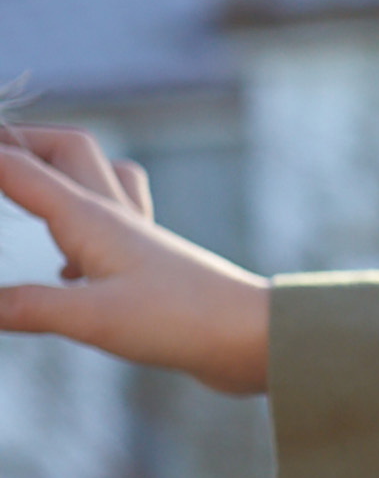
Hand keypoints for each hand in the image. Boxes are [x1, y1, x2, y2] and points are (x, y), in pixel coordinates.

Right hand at [0, 125, 270, 393]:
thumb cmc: (183, 321)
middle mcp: (116, 216)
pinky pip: (117, 220)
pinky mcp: (155, 265)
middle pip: (68, 150)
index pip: (17, 169)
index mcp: (91, 218)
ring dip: (61, 168)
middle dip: (22, 140)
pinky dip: (85, 219)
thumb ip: (26, 307)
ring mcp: (140, 238)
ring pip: (99, 178)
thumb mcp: (91, 320)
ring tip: (25, 184)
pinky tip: (70, 266)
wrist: (256, 337)